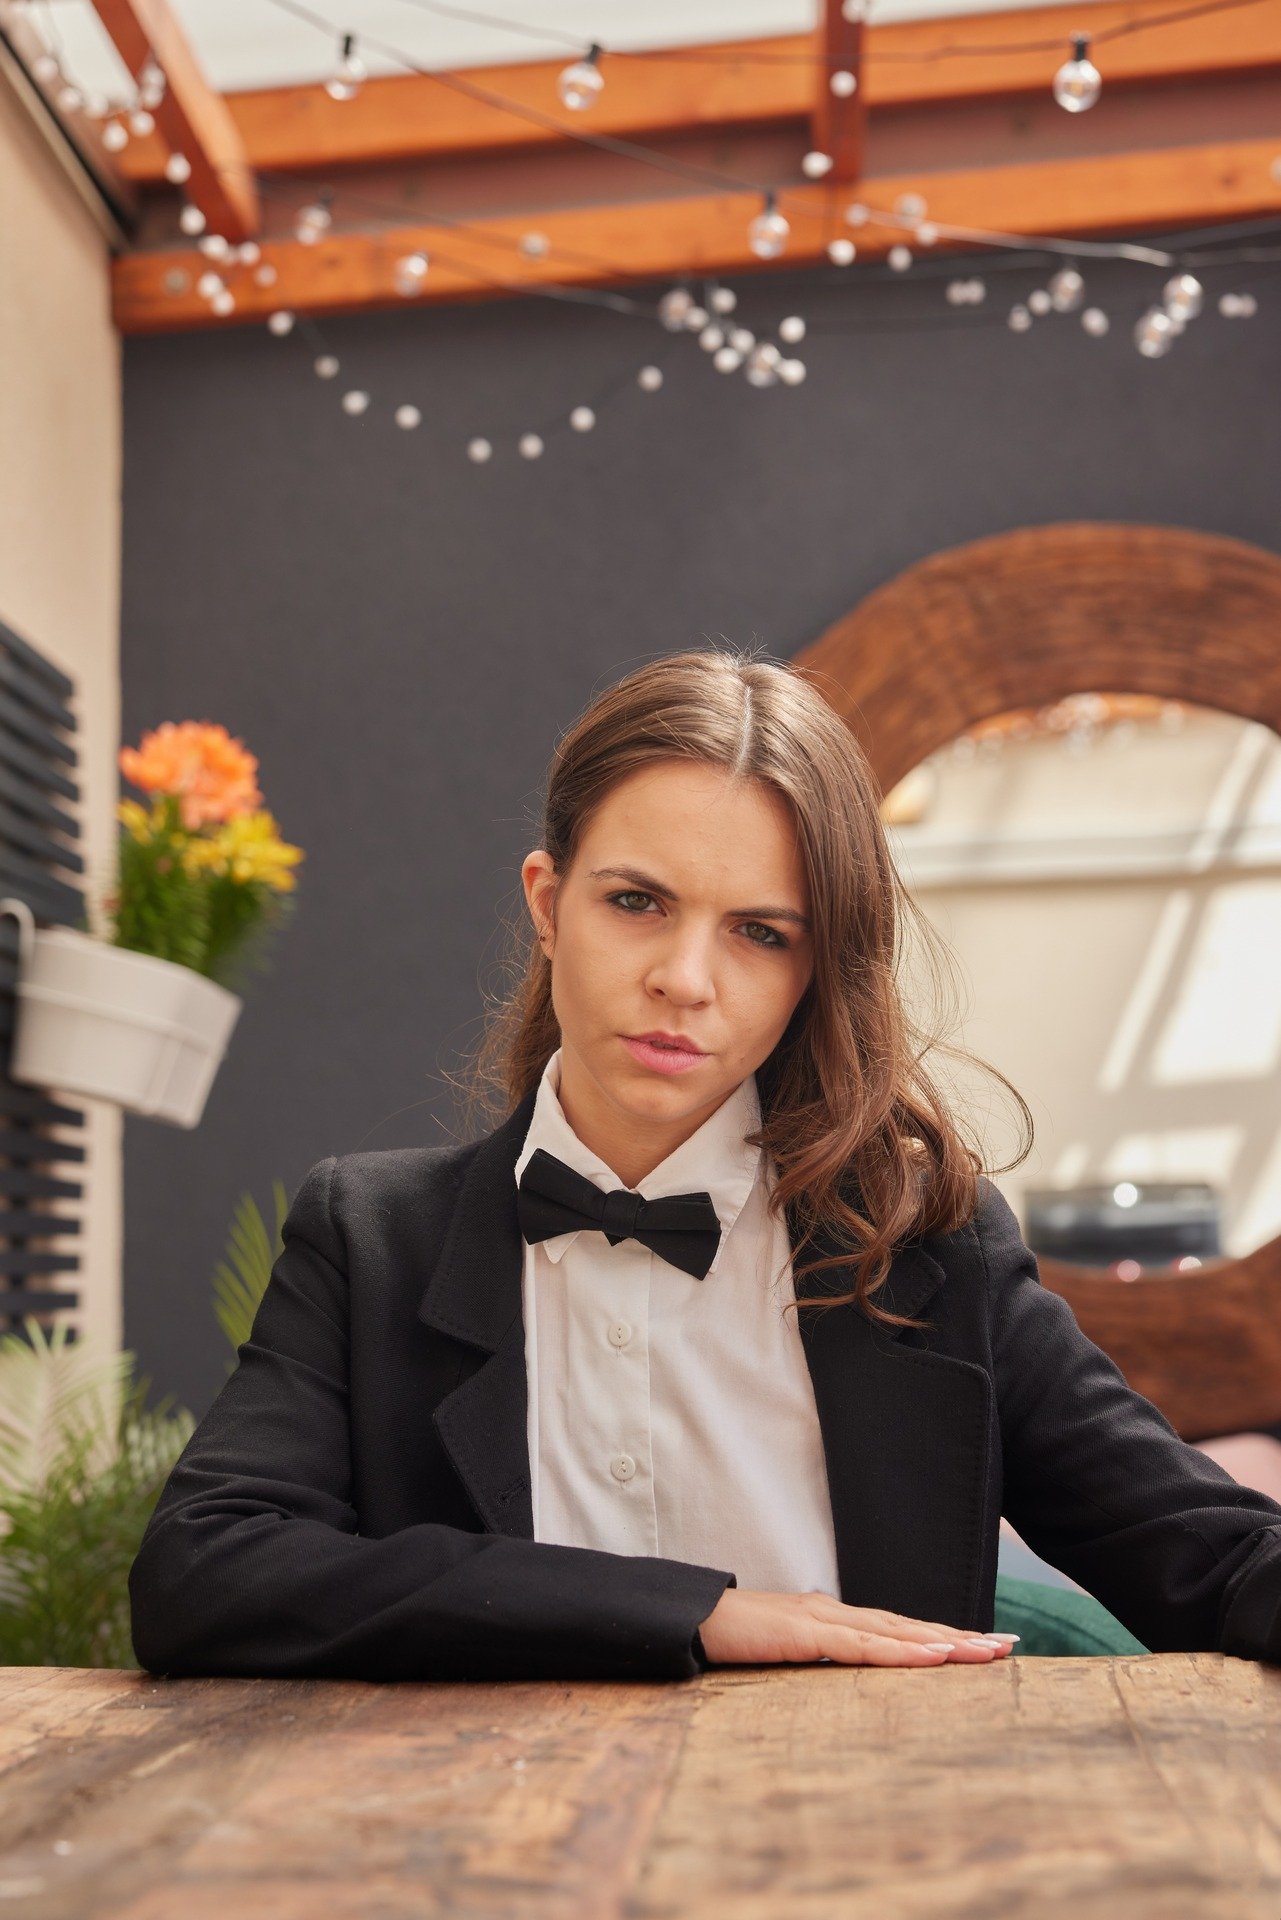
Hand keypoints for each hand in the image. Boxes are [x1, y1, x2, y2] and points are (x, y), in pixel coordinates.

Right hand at [697, 1587, 1017, 1665]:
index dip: (941, 1636)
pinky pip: (863, 1645)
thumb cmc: (734, 1640)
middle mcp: (837, 1612)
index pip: (898, 1629)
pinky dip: (902, 1651)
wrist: (692, 1618)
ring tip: (985, 1652)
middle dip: (960, 1636)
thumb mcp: (785, 1654)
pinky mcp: (808, 1631)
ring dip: (944, 1642)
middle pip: (910, 1626)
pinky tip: (933, 1656)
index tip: (983, 1644)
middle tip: (1008, 1645)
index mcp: (833, 1619)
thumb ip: (816, 1661)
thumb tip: (843, 1682)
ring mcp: (824, 1618)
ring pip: (896, 1632)